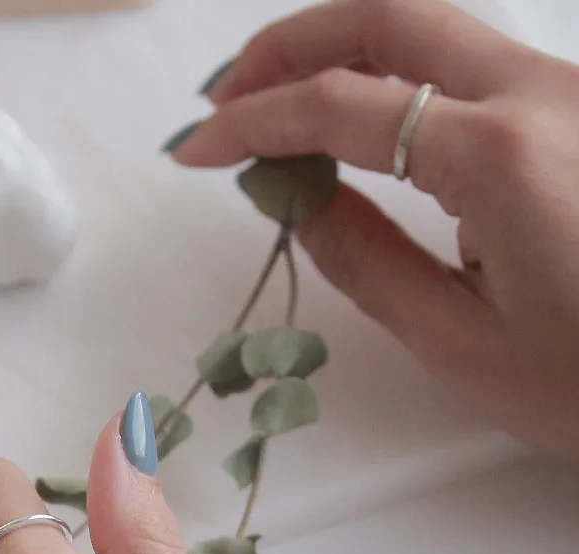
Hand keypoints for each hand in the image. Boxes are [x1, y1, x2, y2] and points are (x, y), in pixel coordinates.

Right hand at [171, 0, 578, 457]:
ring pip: (433, 30)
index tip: (194, 149)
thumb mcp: (456, 339)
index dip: (252, 120)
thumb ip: (362, 256)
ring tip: (274, 106)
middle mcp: (542, 92)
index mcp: (502, 155)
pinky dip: (392, 79)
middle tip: (225, 97)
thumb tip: (292, 191)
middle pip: (390, 16)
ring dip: (341, 52)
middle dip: (290, 46)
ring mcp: (570, 91)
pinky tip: (355, 123)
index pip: (341, 105)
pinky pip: (468, 68)